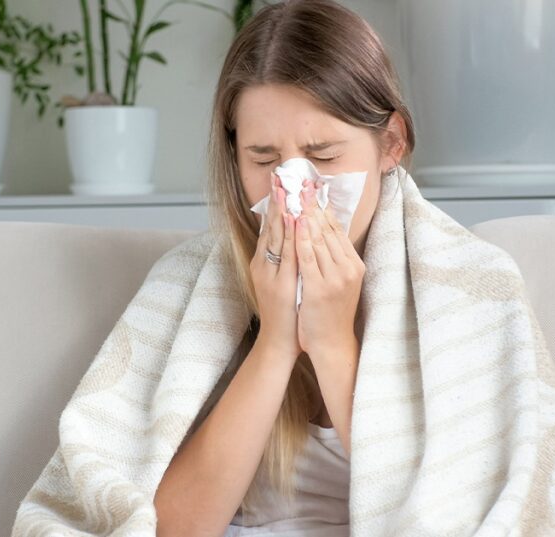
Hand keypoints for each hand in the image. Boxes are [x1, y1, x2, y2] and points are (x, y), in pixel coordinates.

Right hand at [250, 171, 301, 360]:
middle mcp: (263, 265)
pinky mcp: (278, 283)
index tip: (280, 182)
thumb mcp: (280, 282)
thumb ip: (283, 259)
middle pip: (269, 227)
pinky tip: (291, 218)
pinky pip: (285, 254)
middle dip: (276, 201)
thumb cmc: (284, 313)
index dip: (274, 204)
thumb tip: (290, 235)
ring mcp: (269, 273)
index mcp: (263, 262)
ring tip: (285, 188)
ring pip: (275, 237)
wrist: (278, 342)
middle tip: (281, 176)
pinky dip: (287, 235)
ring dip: (280, 211)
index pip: (269, 227)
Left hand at [293, 179, 365, 358]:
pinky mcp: (320, 288)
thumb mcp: (340, 281)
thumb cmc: (332, 312)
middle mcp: (348, 268)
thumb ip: (335, 257)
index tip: (310, 187)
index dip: (321, 207)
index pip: (336, 229)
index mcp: (353, 264)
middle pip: (328, 230)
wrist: (332, 343)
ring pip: (318, 239)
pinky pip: (309, 257)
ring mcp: (336, 278)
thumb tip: (325, 230)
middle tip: (300, 181)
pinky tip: (294, 221)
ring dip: (305, 214)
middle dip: (312, 204)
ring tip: (295, 194)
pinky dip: (301, 237)